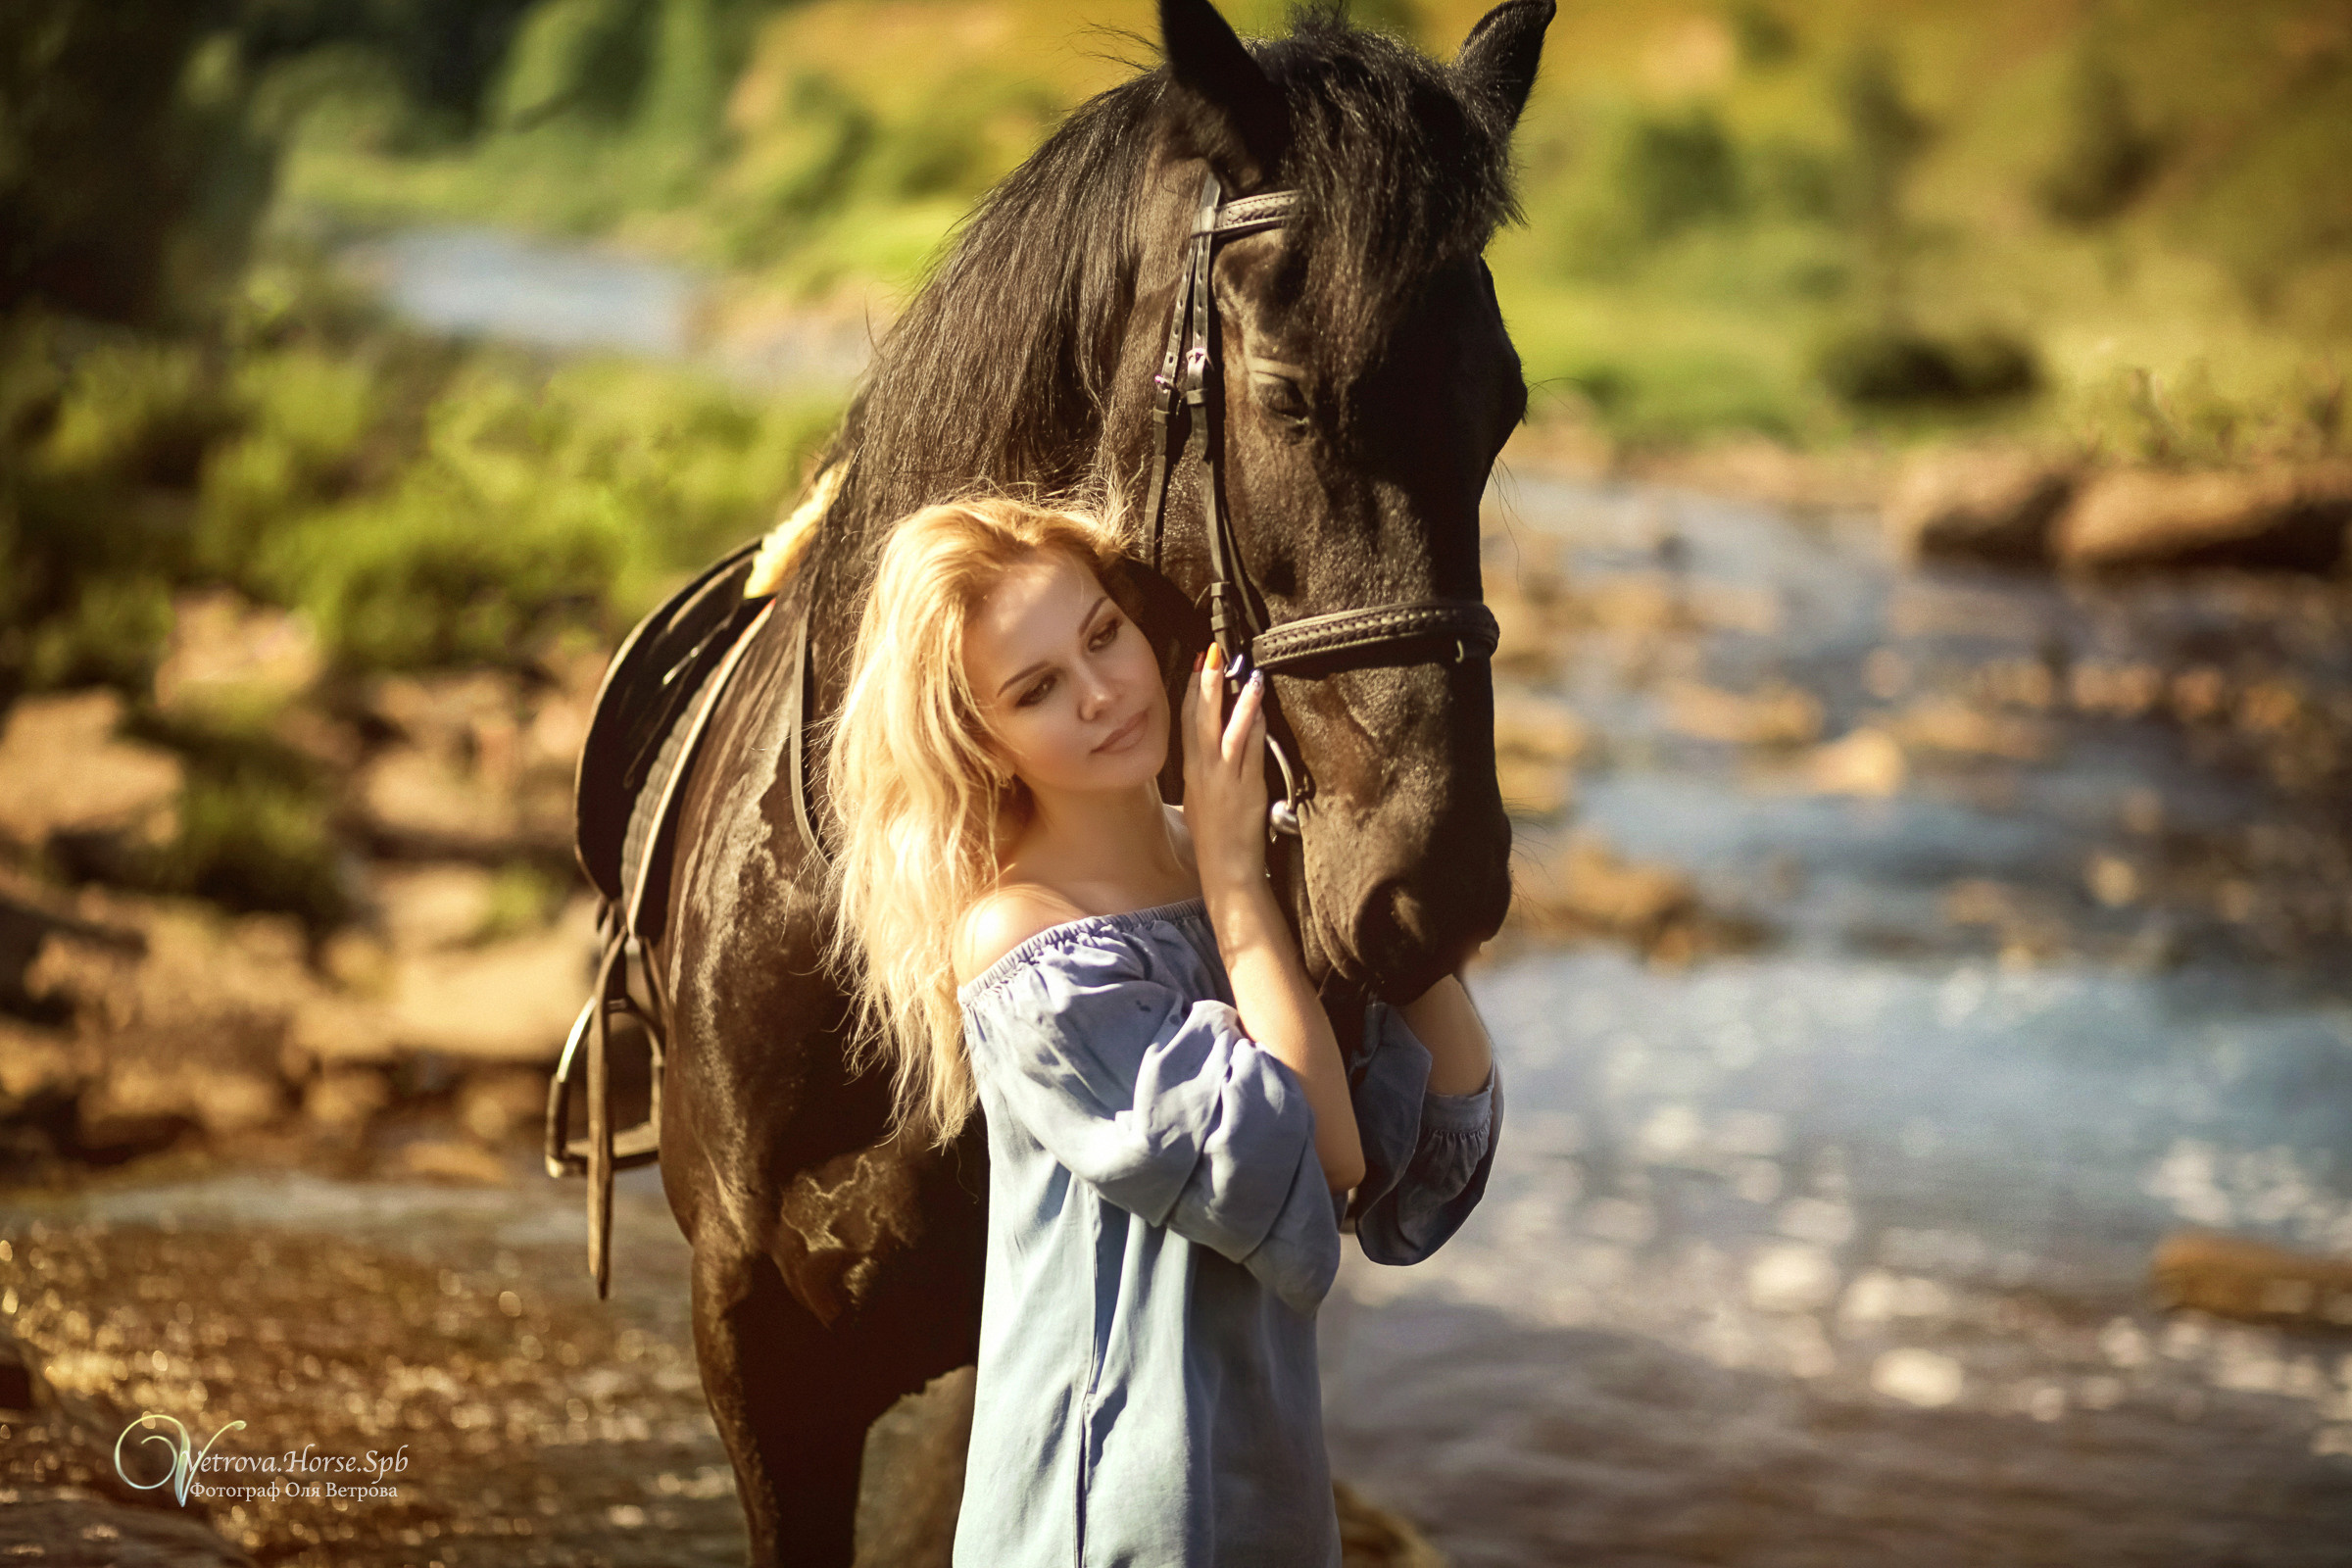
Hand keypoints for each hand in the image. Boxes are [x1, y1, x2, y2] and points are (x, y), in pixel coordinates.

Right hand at [1181, 643, 1269, 905]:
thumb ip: (1206, 774)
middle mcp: (1203, 772)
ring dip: (1234, 699)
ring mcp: (1224, 779)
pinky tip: (1260, 707)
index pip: (1187, 724)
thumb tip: (1215, 751)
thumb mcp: (1201, 802)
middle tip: (1212, 654)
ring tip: (1244, 672)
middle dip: (1206, 684)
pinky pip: (1249, 751)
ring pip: (1226, 731)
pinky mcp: (1246, 788)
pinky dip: (1253, 726)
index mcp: (1191, 774)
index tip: (1199, 665)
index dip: (1192, 692)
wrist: (1226, 871)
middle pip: (1201, 720)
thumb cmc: (1215, 840)